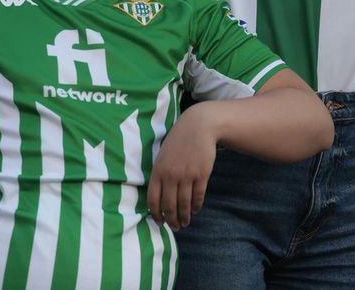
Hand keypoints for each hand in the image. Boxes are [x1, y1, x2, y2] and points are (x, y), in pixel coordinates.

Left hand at [148, 104, 218, 229]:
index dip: (156, 215)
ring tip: (186, 222)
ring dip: (184, 216)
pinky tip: (195, 209)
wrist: (198, 126)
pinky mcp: (201, 174)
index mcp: (158, 171)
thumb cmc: (178, 141)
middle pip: (169, 205)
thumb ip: (159, 175)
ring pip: (184, 204)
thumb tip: (159, 197)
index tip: (160, 222)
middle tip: (175, 227)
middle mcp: (170, 176)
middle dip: (172, 220)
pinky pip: (198, 196)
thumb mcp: (163, 156)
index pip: (153, 200)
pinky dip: (196, 206)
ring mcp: (187, 175)